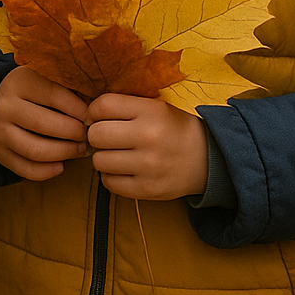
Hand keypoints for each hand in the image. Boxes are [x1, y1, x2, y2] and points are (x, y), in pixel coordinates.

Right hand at [0, 66, 89, 180]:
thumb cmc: (35, 93)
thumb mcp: (47, 82)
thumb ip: (69, 93)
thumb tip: (96, 116)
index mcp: (20, 82)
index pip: (55, 96)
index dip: (79, 109)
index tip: (94, 118)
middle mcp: (5, 106)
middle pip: (44, 124)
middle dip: (73, 134)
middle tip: (89, 137)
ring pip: (35, 150)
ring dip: (64, 153)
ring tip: (80, 150)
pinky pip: (25, 169)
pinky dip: (47, 171)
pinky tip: (61, 165)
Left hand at [85, 94, 207, 200]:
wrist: (207, 158)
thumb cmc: (174, 128)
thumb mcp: (156, 106)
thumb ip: (125, 105)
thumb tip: (88, 115)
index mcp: (151, 111)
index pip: (103, 105)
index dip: (94, 111)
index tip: (99, 117)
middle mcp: (149, 137)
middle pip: (96, 135)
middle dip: (96, 135)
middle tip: (107, 137)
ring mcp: (148, 166)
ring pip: (99, 160)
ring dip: (103, 157)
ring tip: (117, 153)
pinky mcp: (147, 189)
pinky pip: (109, 183)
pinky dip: (111, 176)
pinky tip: (123, 169)